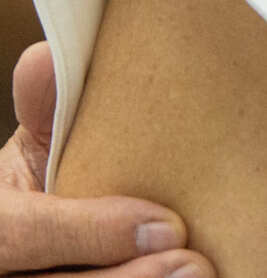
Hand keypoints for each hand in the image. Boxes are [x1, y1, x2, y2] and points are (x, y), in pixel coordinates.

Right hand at [0, 45, 205, 275]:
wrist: (49, 233)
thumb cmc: (50, 184)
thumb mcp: (39, 149)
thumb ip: (47, 113)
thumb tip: (45, 57)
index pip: (16, 236)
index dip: (86, 233)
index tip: (166, 224)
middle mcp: (7, 272)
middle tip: (194, 264)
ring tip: (201, 276)